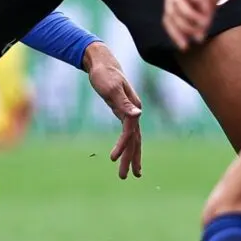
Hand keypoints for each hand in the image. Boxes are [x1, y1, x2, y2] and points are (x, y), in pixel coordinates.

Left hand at [83, 42, 143, 177]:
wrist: (101, 62)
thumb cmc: (105, 74)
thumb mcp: (112, 88)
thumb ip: (125, 103)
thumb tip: (138, 116)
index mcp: (133, 107)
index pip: (130, 132)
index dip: (122, 146)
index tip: (113, 159)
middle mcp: (134, 112)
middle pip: (135, 140)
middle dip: (131, 159)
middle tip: (127, 177)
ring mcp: (129, 113)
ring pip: (132, 139)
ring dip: (131, 156)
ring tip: (128, 174)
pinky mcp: (122, 113)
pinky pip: (127, 134)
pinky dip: (126, 145)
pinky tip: (123, 155)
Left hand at [163, 0, 236, 50]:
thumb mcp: (210, 3)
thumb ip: (203, 19)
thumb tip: (199, 39)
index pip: (168, 19)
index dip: (175, 34)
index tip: (186, 47)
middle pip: (170, 13)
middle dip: (184, 27)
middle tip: (199, 33)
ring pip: (176, 3)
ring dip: (190, 16)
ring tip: (205, 21)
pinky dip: (195, 0)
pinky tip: (206, 6)